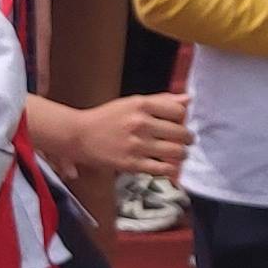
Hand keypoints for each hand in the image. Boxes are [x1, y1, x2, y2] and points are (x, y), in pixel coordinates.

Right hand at [71, 89, 191, 176]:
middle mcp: (140, 123)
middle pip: (180, 133)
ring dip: (182, 154)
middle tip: (186, 140)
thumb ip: (161, 100)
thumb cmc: (107, 118)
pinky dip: (170, 168)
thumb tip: (188, 99)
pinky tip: (167, 164)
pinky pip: (162, 168)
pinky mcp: (132, 164)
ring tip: (180, 153)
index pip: (178, 111)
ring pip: (175, 152)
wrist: (79, 136)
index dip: (182, 118)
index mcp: (141, 105)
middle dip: (188, 138)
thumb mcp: (132, 102)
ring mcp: (137, 145)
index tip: (179, 122)